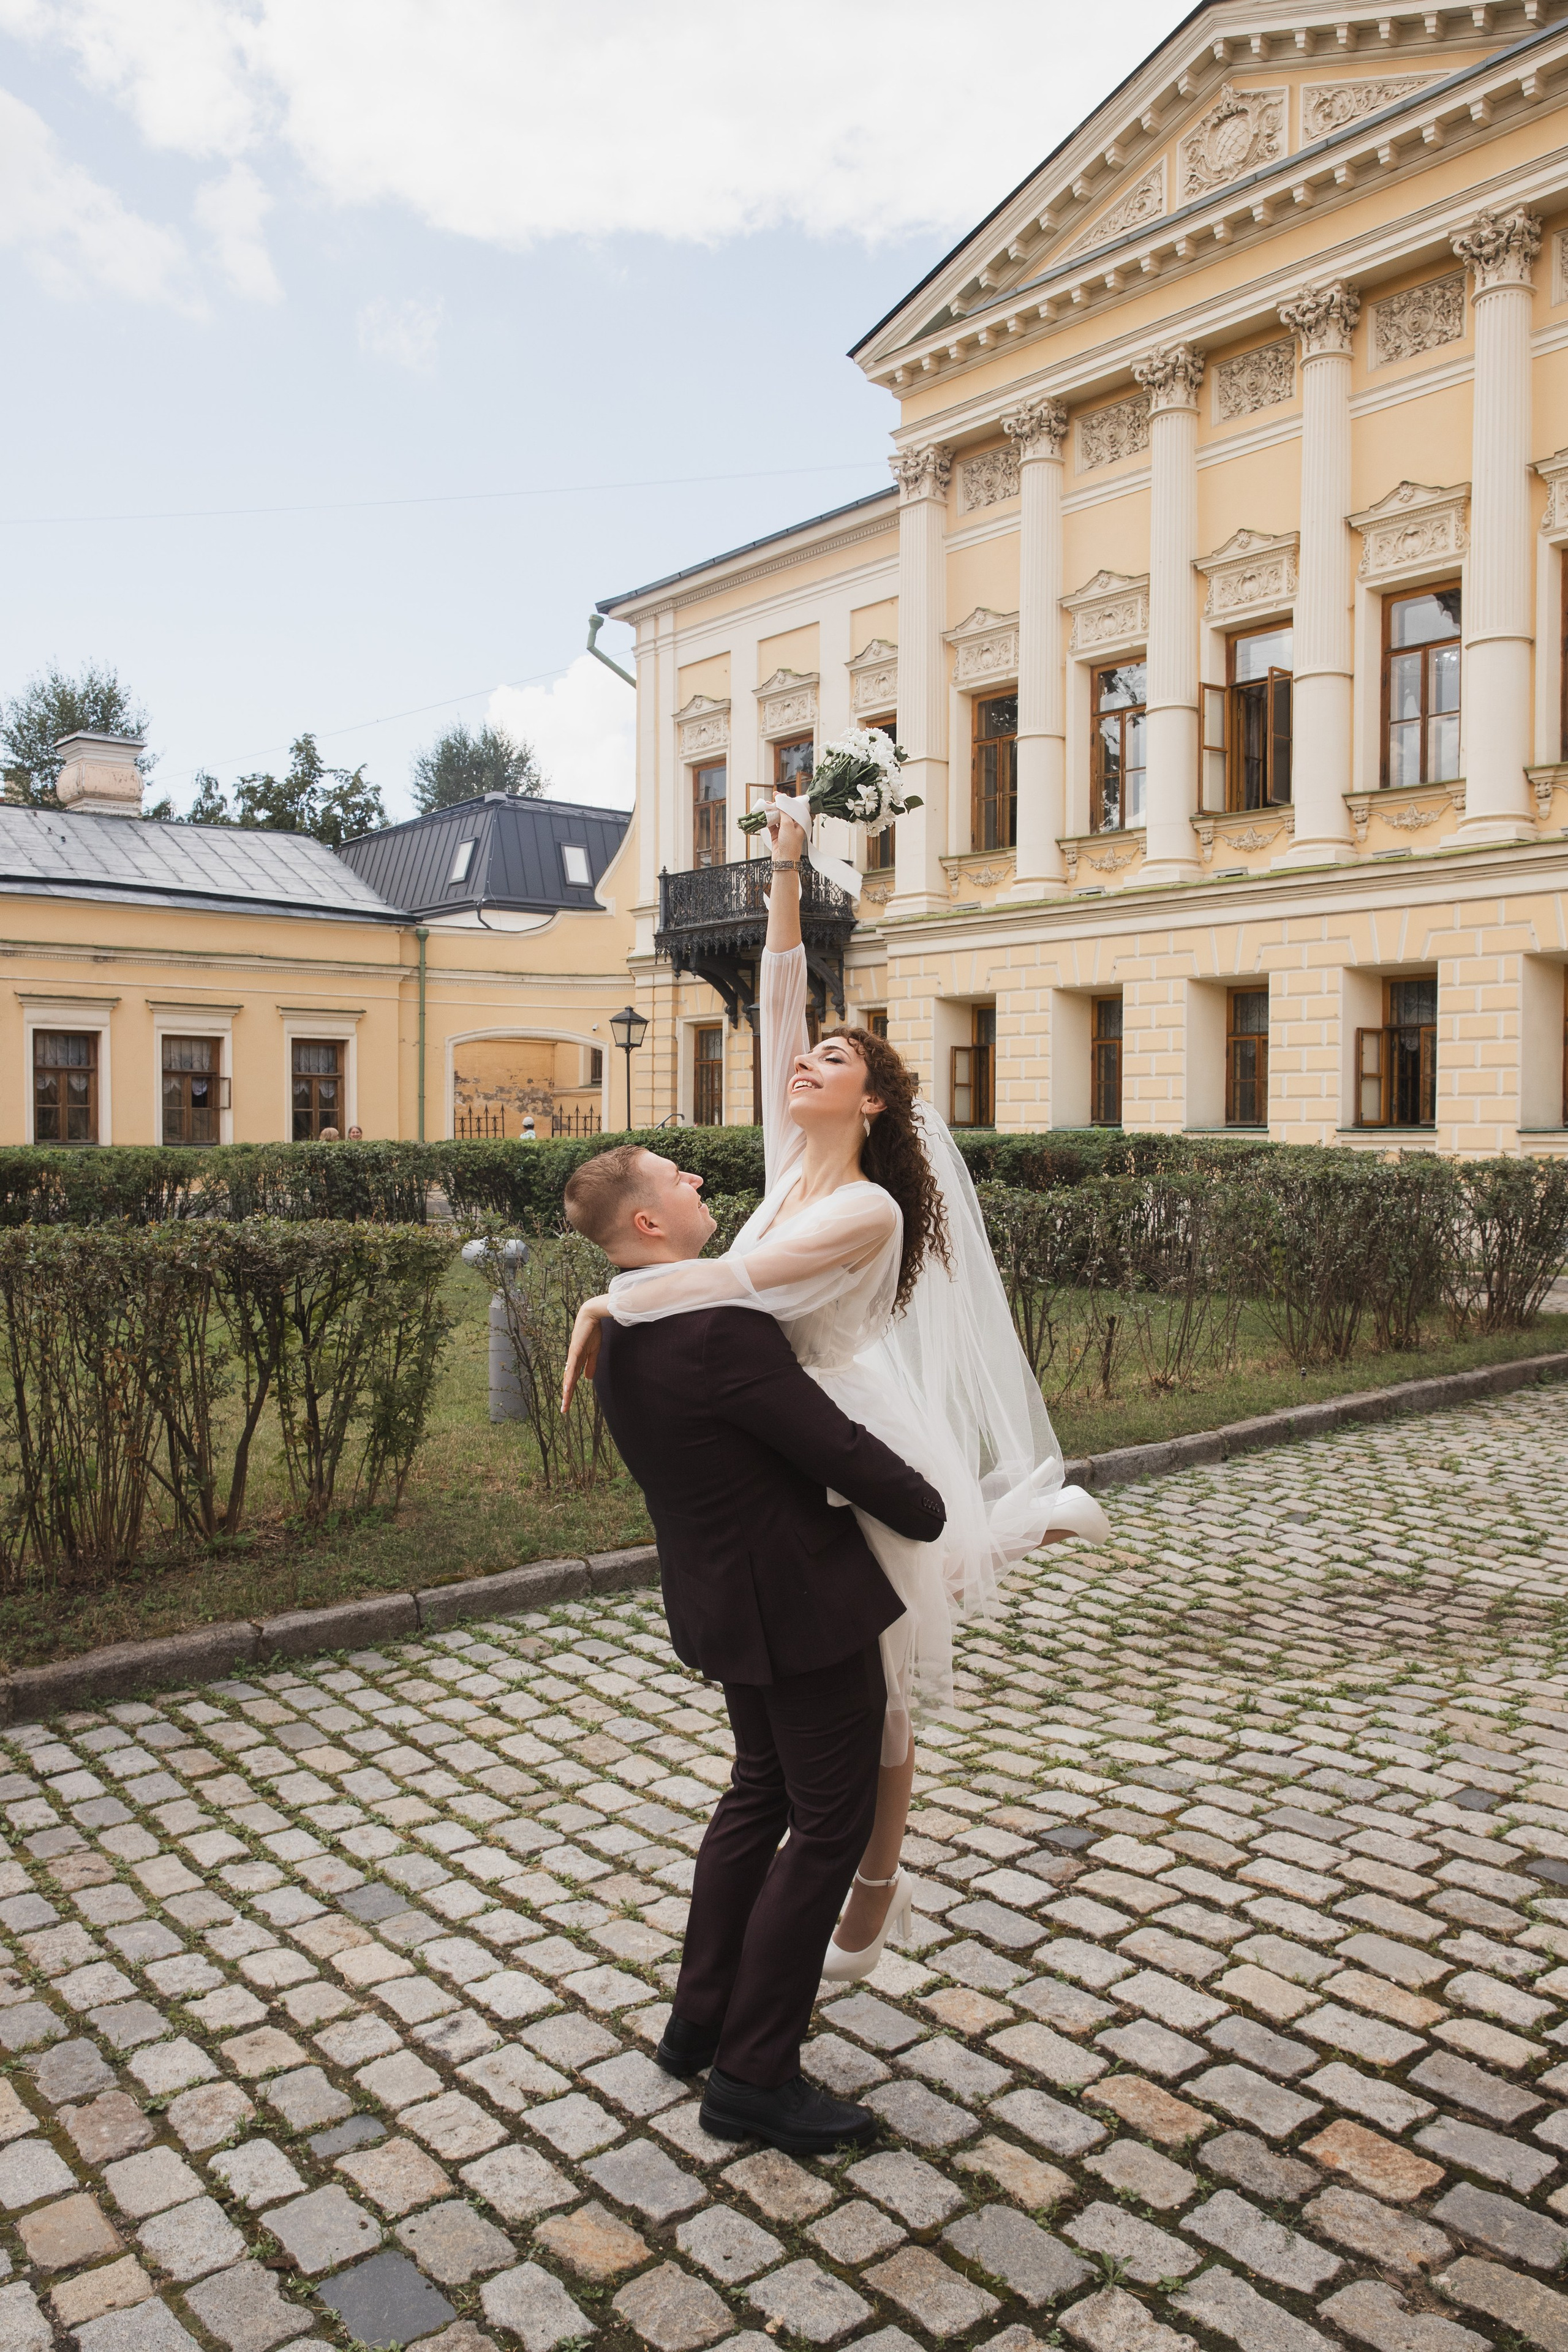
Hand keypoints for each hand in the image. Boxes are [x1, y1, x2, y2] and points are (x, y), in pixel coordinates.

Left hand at [561, 1297, 609, 1411]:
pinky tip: (568, 1385)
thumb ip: (590, 1364)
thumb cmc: (592, 1331)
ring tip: (565, 1402)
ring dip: (567, 1390)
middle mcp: (572, 1359)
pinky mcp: (575, 1349)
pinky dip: (570, 1376)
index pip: (572, 1379)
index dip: (570, 1392)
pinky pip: (573, 1365)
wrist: (591, 1316)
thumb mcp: (594, 1351)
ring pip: (569, 1376)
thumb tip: (587, 1378)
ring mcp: (573, 1355)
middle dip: (567, 1396)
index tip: (568, 1404)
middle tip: (564, 1409)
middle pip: (568, 1381)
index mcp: (577, 1360)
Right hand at [767, 804, 806, 859]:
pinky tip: (764, 815)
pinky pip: (772, 825)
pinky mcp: (777, 835)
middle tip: (772, 799)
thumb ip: (784, 813)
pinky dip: (768, 820)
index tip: (780, 795)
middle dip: (778, 806)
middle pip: (785, 812)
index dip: (788, 801)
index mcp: (800, 823)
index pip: (794, 808)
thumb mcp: (788, 825)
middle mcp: (793, 826)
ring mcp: (784, 830)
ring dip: (772, 812)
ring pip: (777, 818)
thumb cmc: (790, 844)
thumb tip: (780, 804)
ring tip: (766, 806)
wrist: (784, 860)